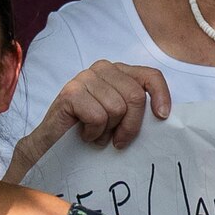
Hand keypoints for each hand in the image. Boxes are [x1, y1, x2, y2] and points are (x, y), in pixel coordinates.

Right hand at [45, 59, 169, 151]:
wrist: (51, 145)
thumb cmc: (89, 131)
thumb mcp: (120, 117)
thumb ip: (137, 108)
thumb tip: (163, 114)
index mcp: (118, 72)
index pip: (150, 76)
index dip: (160, 95)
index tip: (162, 117)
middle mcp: (103, 69)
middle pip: (135, 96)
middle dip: (130, 125)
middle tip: (118, 140)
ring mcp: (85, 78)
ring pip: (116, 108)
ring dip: (107, 131)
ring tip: (95, 133)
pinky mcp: (70, 92)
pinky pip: (98, 116)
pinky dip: (93, 133)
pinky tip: (83, 133)